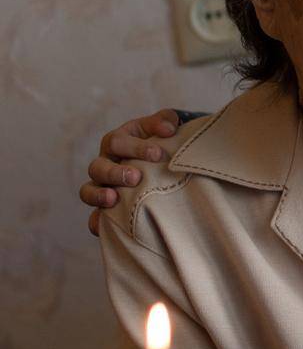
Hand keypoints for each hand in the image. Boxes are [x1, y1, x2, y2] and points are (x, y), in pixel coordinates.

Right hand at [79, 109, 181, 235]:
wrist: (165, 162)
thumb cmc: (162, 142)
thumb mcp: (163, 127)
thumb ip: (165, 121)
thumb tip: (168, 128)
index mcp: (117, 142)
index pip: (117, 142)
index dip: (136, 147)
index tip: (158, 154)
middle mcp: (105, 163)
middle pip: (98, 167)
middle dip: (115, 172)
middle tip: (136, 177)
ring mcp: (102, 186)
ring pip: (88, 191)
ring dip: (98, 195)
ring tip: (113, 199)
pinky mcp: (106, 208)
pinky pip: (94, 217)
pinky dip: (96, 222)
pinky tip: (102, 227)